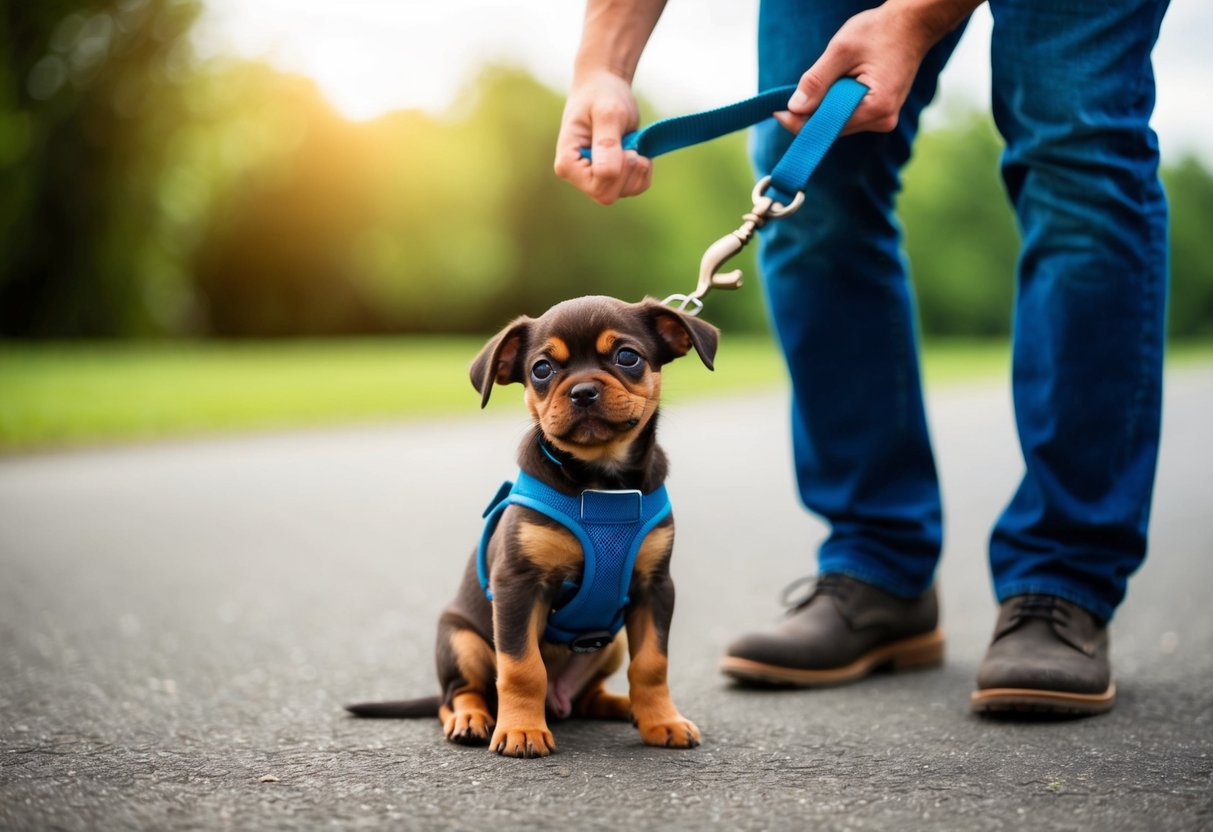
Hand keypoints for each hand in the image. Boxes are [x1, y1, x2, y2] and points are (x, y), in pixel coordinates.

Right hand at [553, 70, 652, 204]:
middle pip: (608, 195)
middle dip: (628, 171)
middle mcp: (577, 176)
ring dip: (637, 169)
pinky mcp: (612, 177)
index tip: (623, 145)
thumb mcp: (607, 113)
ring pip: (624, 192)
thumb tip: (605, 173)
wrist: (606, 87)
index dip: (618, 170)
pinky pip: (635, 187)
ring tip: (632, 143)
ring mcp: (594, 178)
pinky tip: (637, 150)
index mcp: (567, 163)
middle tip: (630, 144)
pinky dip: (643, 171)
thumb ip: (607, 143)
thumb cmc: (602, 95)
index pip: (597, 186)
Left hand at [777, 0, 977, 135]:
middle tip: (786, 99)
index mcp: (876, 107)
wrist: (913, 24)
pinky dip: (834, 105)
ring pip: (839, 123)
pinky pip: (848, 115)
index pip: (827, 127)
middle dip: (809, 115)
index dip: (798, 121)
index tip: (776, 110)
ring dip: (822, 109)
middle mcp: (882, 120)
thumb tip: (794, 107)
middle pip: (832, 129)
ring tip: (817, 85)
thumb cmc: (881, 31)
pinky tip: (833, 86)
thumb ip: (817, 80)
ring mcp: (883, 118)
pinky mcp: (880, 112)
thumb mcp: (842, 50)